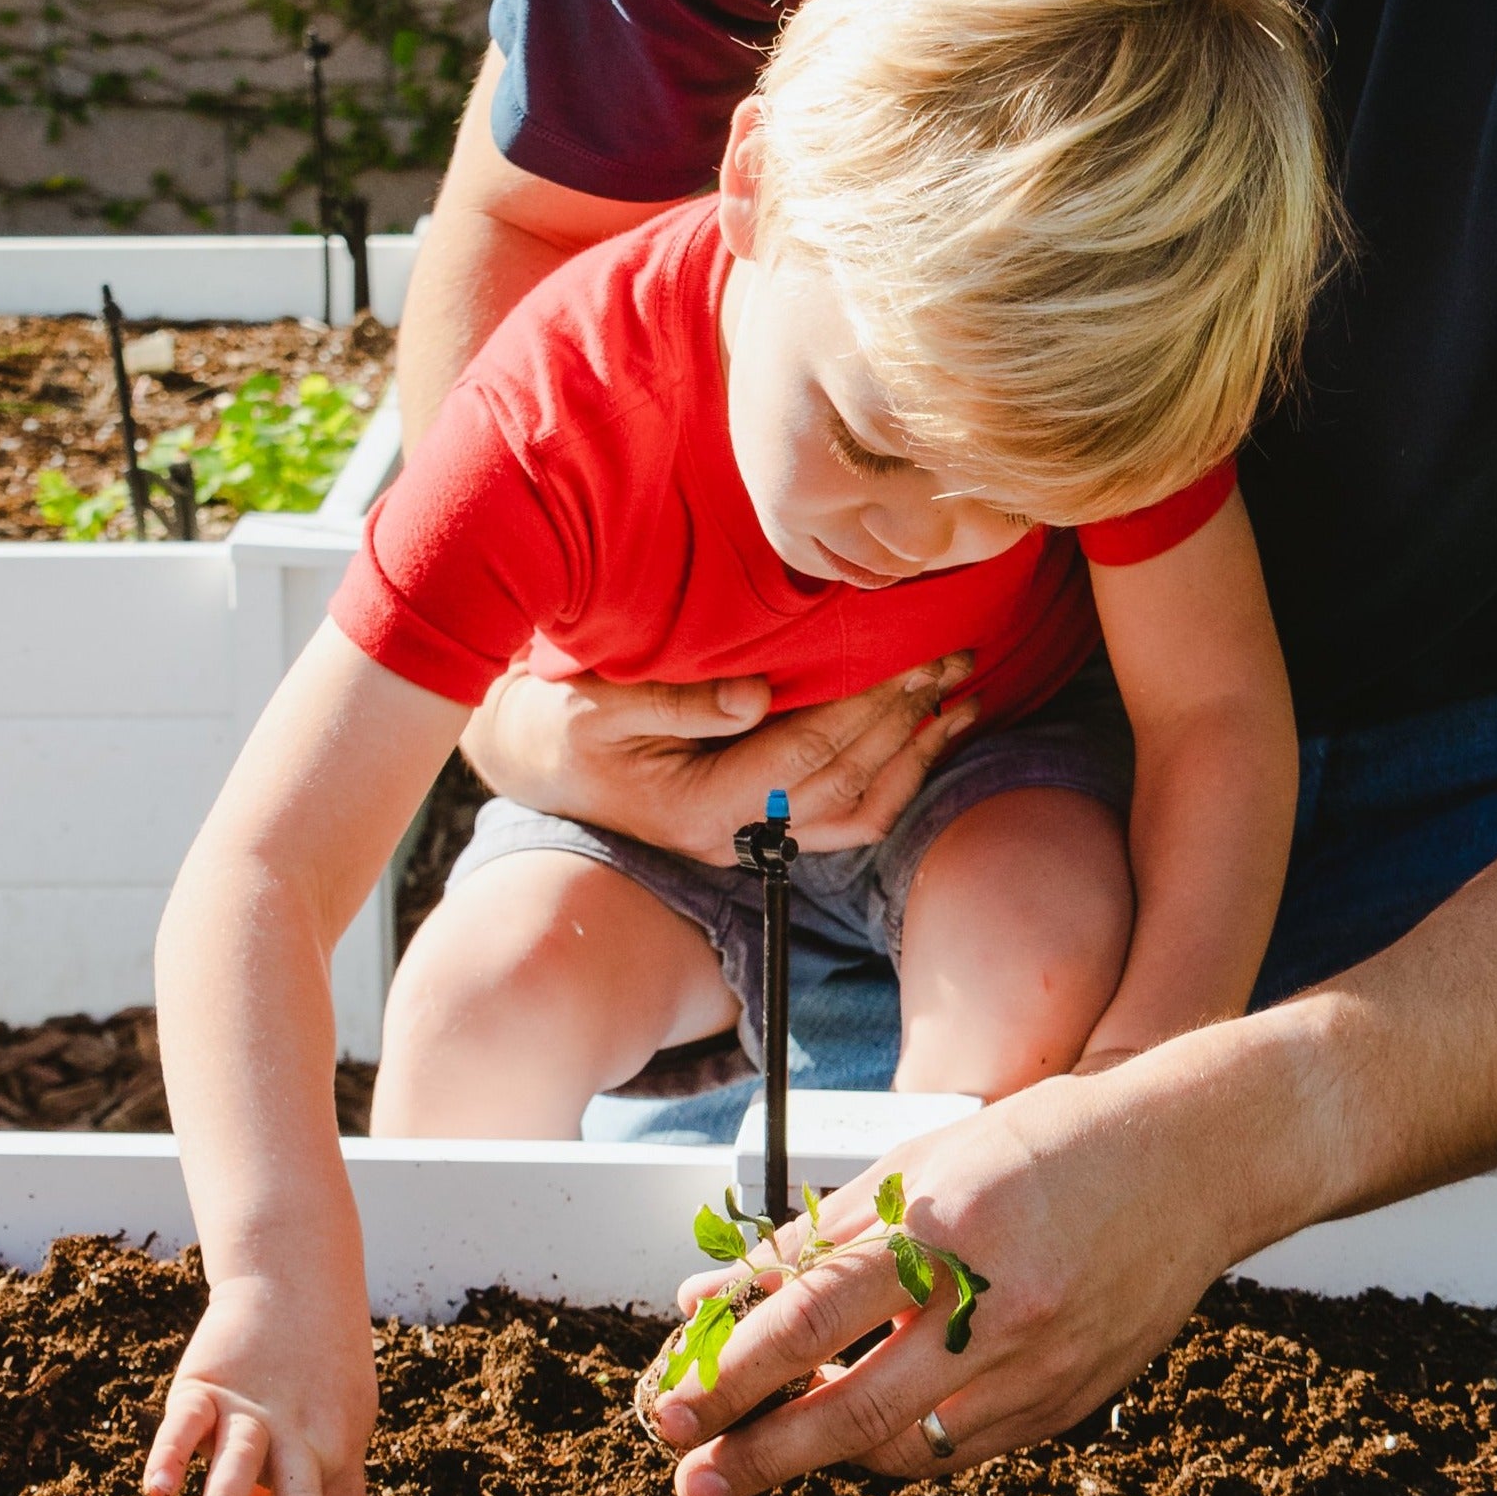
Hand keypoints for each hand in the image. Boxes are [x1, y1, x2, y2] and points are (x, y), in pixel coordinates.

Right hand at [141, 1276, 380, 1495]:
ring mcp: (249, 1412)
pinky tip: (157, 1491)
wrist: (294, 1283)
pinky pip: (186, 1426)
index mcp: (332, 1452)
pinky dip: (171, 1455)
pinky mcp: (205, 1390)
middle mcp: (296, 1437)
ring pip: (239, 1462)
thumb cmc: (323, 1374)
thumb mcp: (342, 1433)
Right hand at [458, 656, 974, 863]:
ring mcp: (751, 840)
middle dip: (904, 719)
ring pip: (857, 812)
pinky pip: (846, 817)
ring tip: (964, 698)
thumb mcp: (594, 704)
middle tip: (954, 659)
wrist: (532, 762)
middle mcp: (734, 838)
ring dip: (915, 755)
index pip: (803, 757)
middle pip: (842, 783)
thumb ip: (675, 702)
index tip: (913, 655)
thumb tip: (755, 696)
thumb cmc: (555, 723)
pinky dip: (895, 777)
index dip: (865, 706)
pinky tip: (929, 733)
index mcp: (696, 809)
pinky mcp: (761, 828)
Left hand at [641, 1073, 1264, 1495]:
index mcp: (953, 1226)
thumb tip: (710, 1293)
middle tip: (691, 1483)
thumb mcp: (927, 1159)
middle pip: (853, 1410)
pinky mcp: (1066, 1405)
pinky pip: (957, 1449)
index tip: (673, 1405)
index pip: (817, 1315)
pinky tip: (859, 1422)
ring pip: (902, 1448)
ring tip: (771, 1439)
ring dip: (823, 1453)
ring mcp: (1040, 1366)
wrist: (1198, 1163)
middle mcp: (999, 1305)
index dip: (735, 1368)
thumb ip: (819, 1234)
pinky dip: (896, 1445)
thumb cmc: (1050, 1142)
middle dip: (759, 1454)